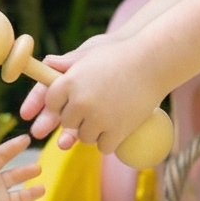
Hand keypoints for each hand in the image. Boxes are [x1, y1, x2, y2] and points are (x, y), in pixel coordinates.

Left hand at [20, 36, 165, 154]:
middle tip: (92, 110)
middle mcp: (79, 102)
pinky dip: (110, 141)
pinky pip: (103, 147)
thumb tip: (47, 63)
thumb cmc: (120, 54)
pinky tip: (117, 130)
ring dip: (93, 131)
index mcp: (68, 82)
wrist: (152, 62)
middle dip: (76, 118)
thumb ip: (67, 63)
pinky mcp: (116, 132)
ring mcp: (98, 119)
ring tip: (107, 118)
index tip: (70, 102)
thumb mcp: (90, 53)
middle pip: (67, 122)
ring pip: (84, 137)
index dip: (60, 104)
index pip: (51, 103)